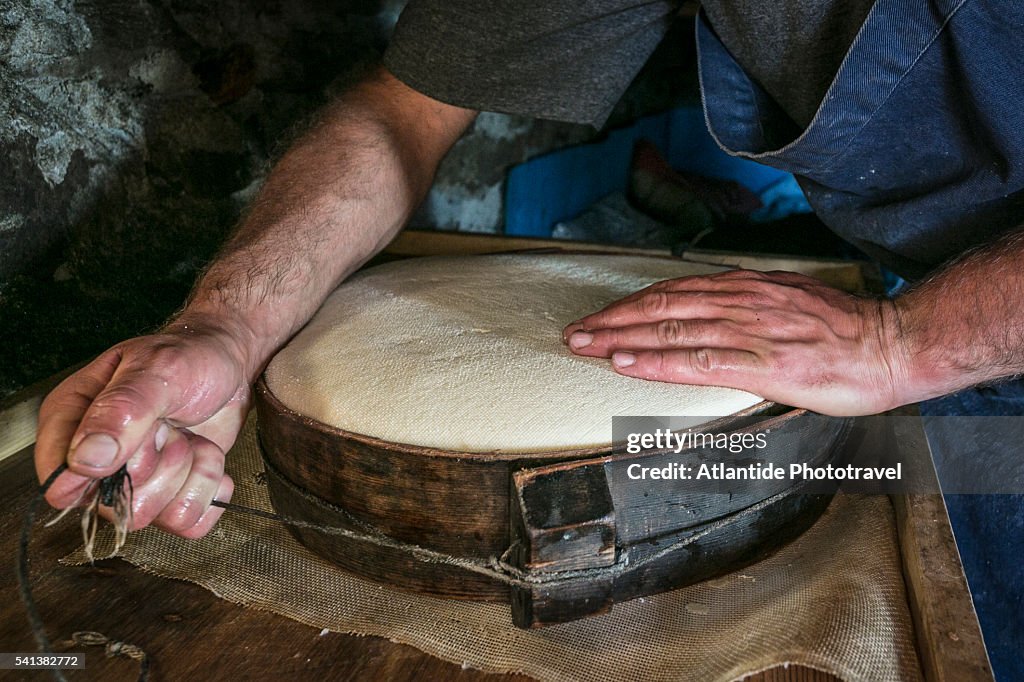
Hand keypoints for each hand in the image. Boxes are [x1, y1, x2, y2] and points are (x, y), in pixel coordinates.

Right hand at [34, 317, 252, 537]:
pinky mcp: (169, 495)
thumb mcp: (156, 372)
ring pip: (153, 518)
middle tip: (174, 429)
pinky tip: (209, 459)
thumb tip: (85, 462)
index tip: (145, 436)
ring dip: (189, 476)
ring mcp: (135, 482)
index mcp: (72, 421)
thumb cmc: (188, 357)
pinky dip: (209, 492)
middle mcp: (96, 460)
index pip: (59, 483)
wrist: (230, 363)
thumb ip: (120, 413)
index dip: (105, 473)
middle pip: (115, 506)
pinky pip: (187, 523)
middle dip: (161, 467)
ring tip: (192, 438)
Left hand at [563, 269, 909, 415]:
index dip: (631, 304)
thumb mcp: (789, 301)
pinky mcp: (762, 363)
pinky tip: (627, 363)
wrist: (892, 344)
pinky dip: (656, 361)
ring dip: (620, 339)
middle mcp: (740, 302)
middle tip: (576, 331)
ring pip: (670, 331)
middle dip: (613, 320)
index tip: (602, 315)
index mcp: (746, 288)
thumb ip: (749, 304)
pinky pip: (697, 361)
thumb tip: (714, 311)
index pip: (674, 291)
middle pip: (661, 307)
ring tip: (586, 346)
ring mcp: (749, 330)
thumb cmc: (845, 330)